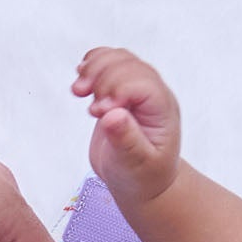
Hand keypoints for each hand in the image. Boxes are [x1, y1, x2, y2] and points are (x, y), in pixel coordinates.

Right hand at [72, 48, 181, 202]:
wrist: (142, 181)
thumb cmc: (144, 176)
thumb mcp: (137, 164)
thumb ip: (126, 140)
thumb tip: (112, 115)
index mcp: (162, 111)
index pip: (142, 84)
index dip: (117, 89)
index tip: (98, 112)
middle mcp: (153, 95)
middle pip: (128, 65)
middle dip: (101, 76)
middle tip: (81, 94)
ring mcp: (137, 90)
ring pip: (118, 59)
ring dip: (95, 67)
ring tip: (79, 89)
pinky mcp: (120, 91)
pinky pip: (109, 64)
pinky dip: (93, 64)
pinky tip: (82, 76)